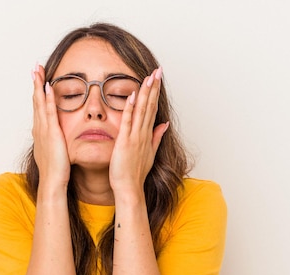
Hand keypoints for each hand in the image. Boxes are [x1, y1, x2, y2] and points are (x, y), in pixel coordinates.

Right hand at [31, 65, 70, 188]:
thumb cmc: (56, 170)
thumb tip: (57, 139)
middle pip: (36, 101)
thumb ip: (55, 143)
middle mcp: (39, 128)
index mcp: (41, 132)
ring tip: (37, 71)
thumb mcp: (54, 152)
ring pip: (40, 103)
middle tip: (34, 68)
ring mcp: (44, 130)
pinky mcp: (51, 133)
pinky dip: (48, 98)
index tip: (38, 80)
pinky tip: (48, 86)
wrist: (53, 181)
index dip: (37, 93)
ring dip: (38, 86)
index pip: (39, 108)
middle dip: (35, 84)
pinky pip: (49, 112)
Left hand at [109, 67, 169, 195]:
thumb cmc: (135, 173)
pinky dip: (129, 109)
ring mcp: (135, 138)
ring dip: (145, 93)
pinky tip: (131, 96)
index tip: (158, 78)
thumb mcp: (149, 153)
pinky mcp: (125, 142)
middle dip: (153, 88)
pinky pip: (128, 123)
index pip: (152, 109)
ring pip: (141, 111)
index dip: (155, 93)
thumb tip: (165, 124)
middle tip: (158, 71)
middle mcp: (143, 134)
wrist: (129, 188)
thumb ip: (157, 137)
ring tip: (148, 77)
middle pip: (149, 106)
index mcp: (147, 135)